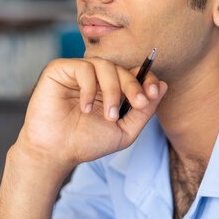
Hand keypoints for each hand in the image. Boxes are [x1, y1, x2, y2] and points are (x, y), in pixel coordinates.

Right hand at [15, 57, 167, 170]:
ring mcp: (77, 72)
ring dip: (112, 90)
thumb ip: (144, 111)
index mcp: (110, 88)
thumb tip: (163, 85)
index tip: (152, 94)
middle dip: (133, 85)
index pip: (132, 73)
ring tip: (110, 114)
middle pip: (121, 68)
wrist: (55, 153)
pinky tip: (86, 108)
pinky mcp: (59, 69)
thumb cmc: (86, 143)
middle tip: (137, 104)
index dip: (145, 78)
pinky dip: (89, 88)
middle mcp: (94, 77)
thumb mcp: (124, 131)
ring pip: (104, 65)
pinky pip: (83, 68)